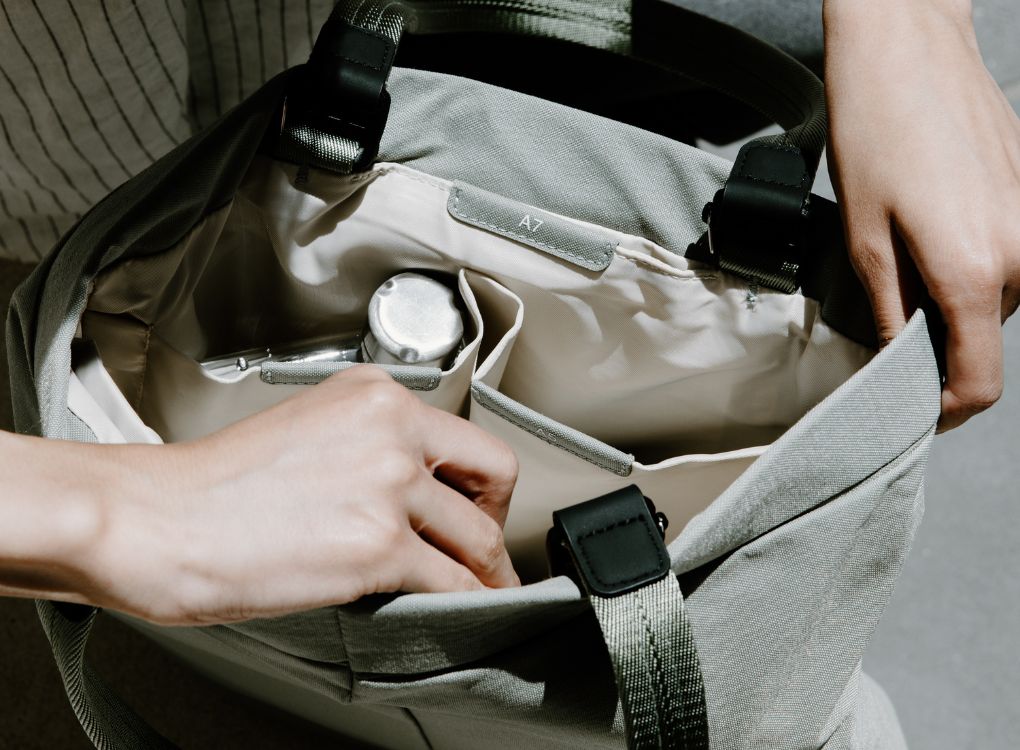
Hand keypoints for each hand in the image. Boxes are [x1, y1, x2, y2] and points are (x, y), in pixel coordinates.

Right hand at [50, 366, 519, 624]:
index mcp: (373, 395)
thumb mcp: (308, 432)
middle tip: (485, 549)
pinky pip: (454, 581)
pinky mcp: (378, 546)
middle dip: (495, 521)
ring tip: (484, 591)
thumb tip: (411, 492)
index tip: (477, 506)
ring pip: (479, 537)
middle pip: (492, 477)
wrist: (157, 520)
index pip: (465, 436)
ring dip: (487, 571)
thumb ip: (369, 448)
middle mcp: (391, 429)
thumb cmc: (212, 486)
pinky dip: (468, 601)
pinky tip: (463, 610)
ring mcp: (388, 485)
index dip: (479, 483)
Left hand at [823, 0, 1019, 430]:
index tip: (915, 410)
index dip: (944, 407)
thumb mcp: (862, 239)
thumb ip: (890, 312)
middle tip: (888, 315)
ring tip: (904, 254)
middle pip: (984, 338)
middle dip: (938, 341)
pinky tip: (930, 226)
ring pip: (996, 298)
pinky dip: (970, 263)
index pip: (980, 380)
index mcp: (977, 271)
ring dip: (952, 298)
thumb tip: (899, 363)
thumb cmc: (875, 133)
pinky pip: (1007, 256)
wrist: (908, 47)